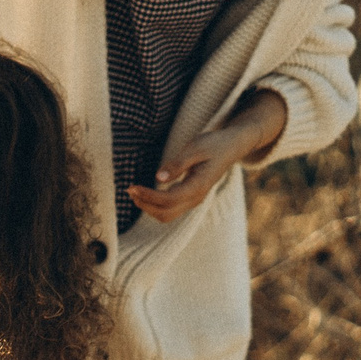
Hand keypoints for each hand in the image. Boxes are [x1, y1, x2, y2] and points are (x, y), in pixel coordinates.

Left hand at [126, 88, 288, 223]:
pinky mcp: (190, 198)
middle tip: (129, 190)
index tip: (132, 186)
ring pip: (167, 215)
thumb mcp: (195, 148)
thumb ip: (177, 164)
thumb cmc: (213, 144)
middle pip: (166, 213)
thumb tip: (158, 178)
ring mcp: (194, 200)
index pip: (168, 199)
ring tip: (134, 192)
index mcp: (198, 186)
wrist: (231, 147)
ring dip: (149, 208)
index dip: (148, 196)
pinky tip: (145, 194)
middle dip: (145, 204)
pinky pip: (170, 210)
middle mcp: (196, 197)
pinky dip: (155, 206)